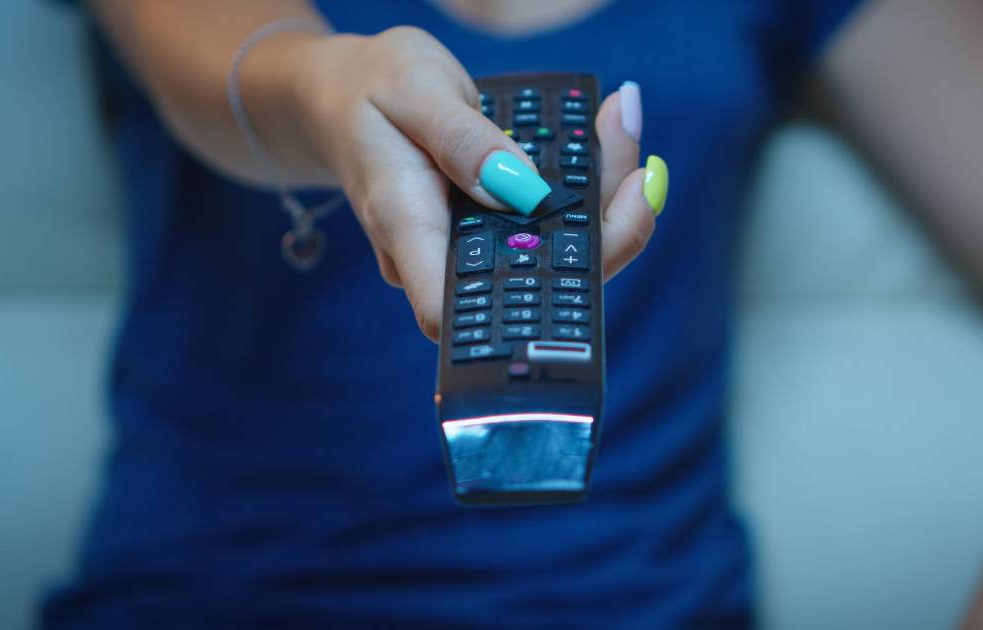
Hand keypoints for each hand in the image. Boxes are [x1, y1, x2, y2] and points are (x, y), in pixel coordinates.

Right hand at [292, 27, 662, 339]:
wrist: (341, 93)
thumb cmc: (370, 87)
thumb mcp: (413, 89)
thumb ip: (464, 140)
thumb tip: (524, 192)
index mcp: (408, 227)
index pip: (459, 313)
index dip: (531, 313)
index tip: (596, 253)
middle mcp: (438, 254)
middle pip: (534, 282)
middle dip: (602, 229)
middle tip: (642, 165)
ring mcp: (464, 247)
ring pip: (550, 252)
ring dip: (601, 200)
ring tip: (622, 123)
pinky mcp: (485, 230)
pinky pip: (544, 225)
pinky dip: (583, 188)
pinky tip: (605, 137)